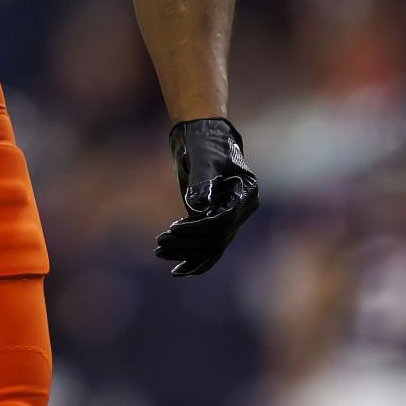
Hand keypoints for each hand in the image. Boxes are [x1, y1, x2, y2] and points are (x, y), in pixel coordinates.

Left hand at [154, 117, 259, 276]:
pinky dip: (194, 257)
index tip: (173, 229)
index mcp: (246, 192)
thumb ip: (202, 180)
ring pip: (213, 246)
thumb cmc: (206, 143)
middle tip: (159, 245)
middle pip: (218, 237)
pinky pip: (210, 245)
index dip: (198, 228)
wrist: (205, 136)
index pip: (224, 220)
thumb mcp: (204, 157)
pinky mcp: (217, 219)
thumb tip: (198, 207)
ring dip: (187, 253)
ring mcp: (230, 216)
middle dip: (188, 243)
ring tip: (159, 253)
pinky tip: (177, 269)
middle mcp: (241, 208)